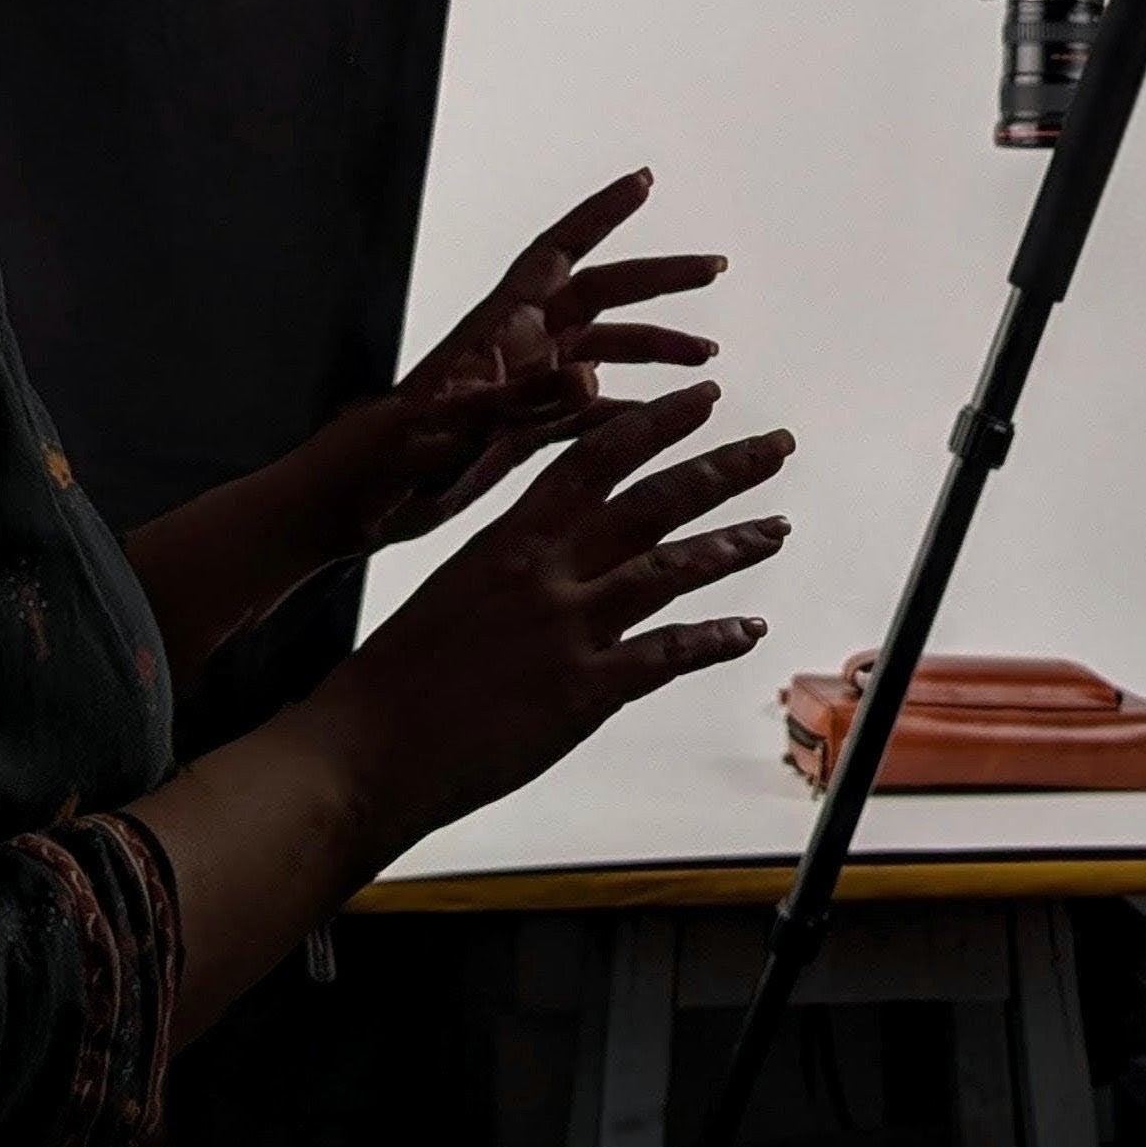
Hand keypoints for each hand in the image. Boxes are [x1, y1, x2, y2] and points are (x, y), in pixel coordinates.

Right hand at [314, 380, 792, 852]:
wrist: (367, 746)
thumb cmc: (398, 673)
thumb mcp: (456, 587)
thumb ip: (514, 562)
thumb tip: (553, 549)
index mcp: (511, 538)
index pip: (597, 458)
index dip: (656, 424)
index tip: (702, 400)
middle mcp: (548, 571)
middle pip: (654, 501)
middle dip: (723, 467)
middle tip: (777, 445)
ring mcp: (569, 630)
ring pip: (671, 569)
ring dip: (733, 545)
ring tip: (778, 527)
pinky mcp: (583, 692)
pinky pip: (667, 654)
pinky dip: (715, 638)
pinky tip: (749, 628)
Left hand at [345, 169, 727, 549]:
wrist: (348, 505)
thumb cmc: (384, 458)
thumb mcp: (455, 429)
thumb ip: (523, 403)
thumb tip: (595, 382)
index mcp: (499, 330)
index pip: (557, 254)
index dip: (599, 215)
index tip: (644, 181)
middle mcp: (518, 348)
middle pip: (599, 296)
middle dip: (656, 280)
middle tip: (713, 268)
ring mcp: (522, 388)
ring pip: (602, 353)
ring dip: (652, 348)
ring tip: (707, 360)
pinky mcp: (521, 431)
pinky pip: (588, 411)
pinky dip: (627, 410)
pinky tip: (662, 420)